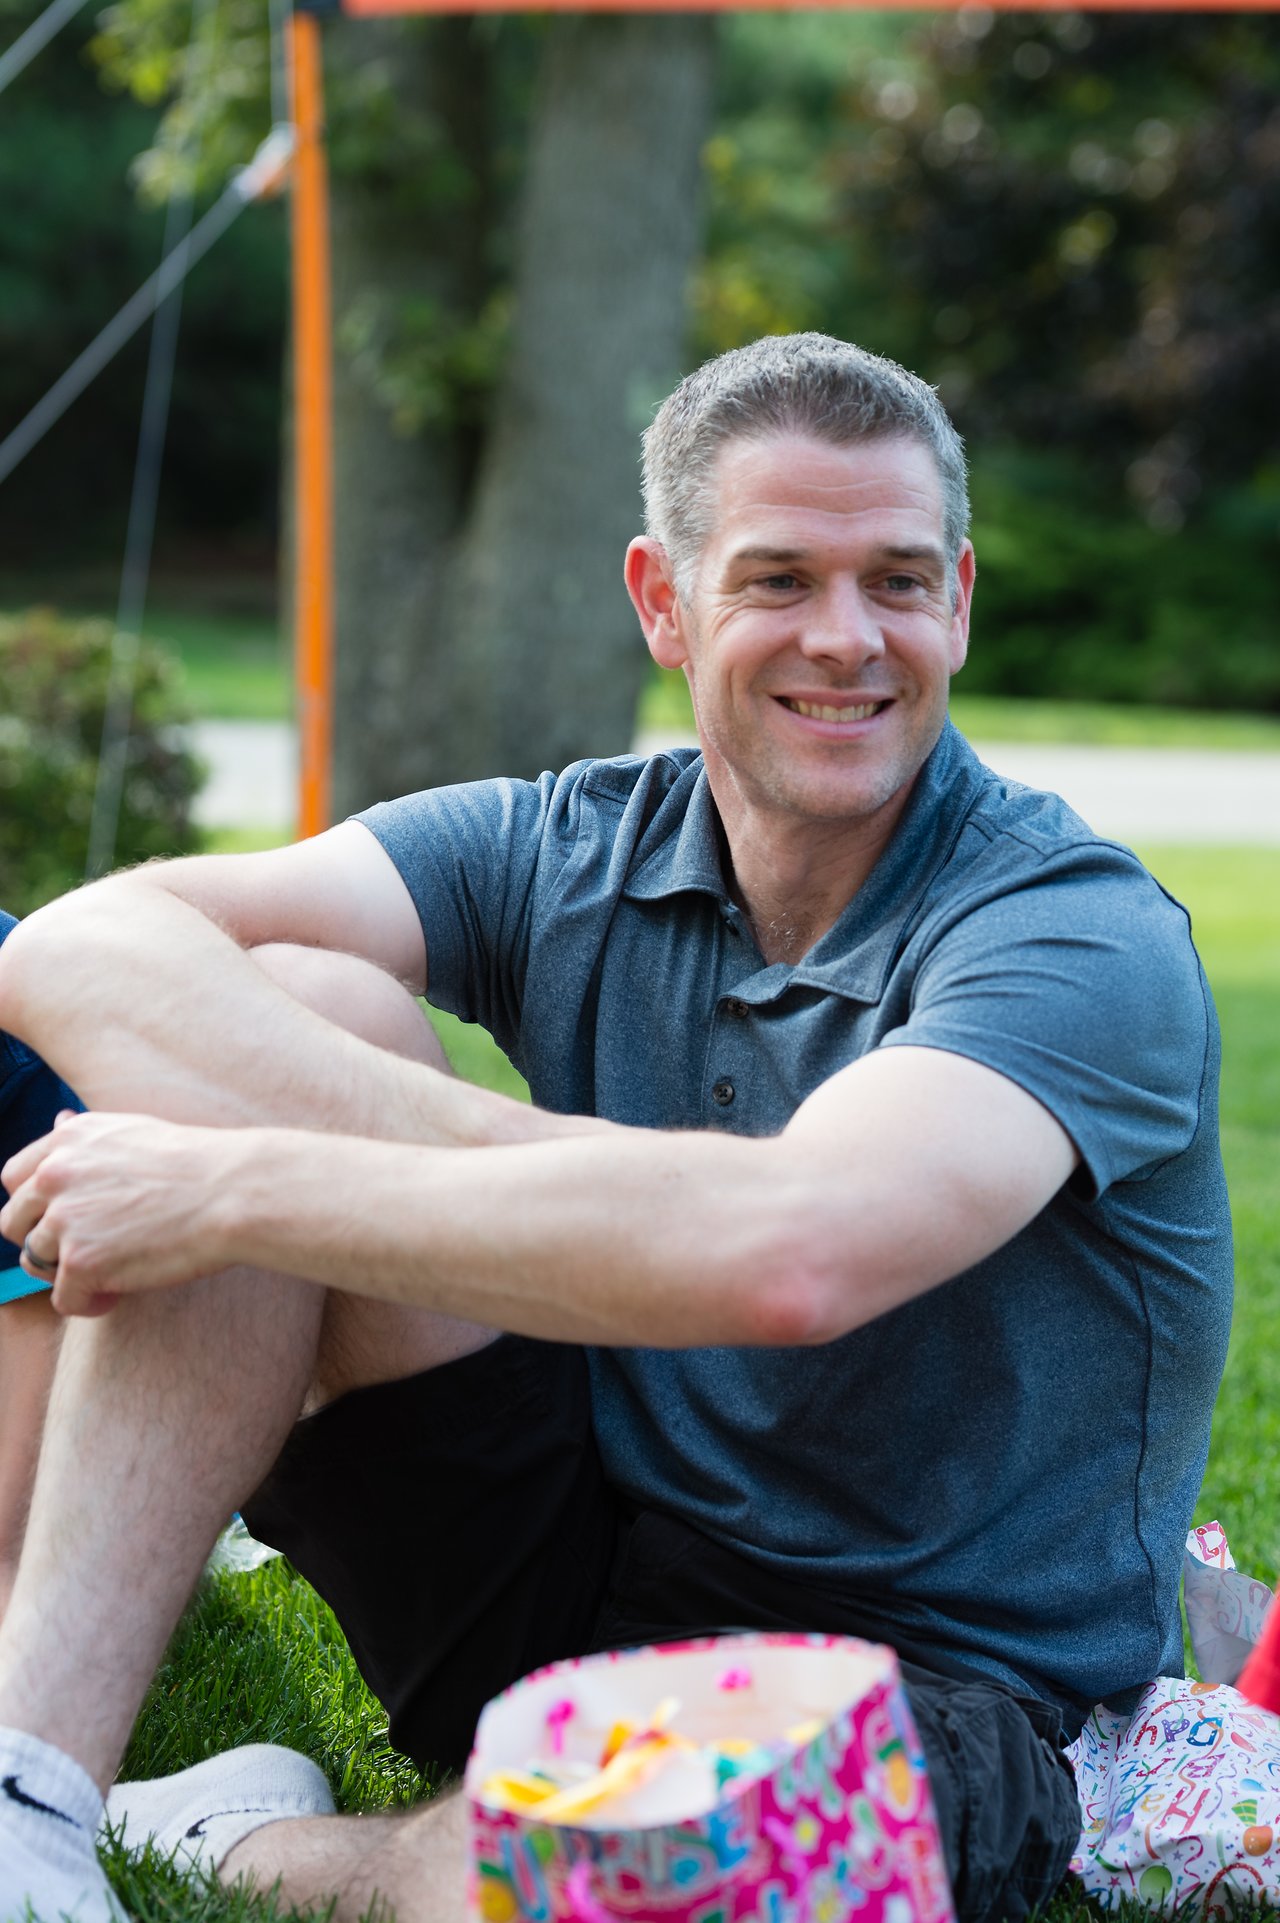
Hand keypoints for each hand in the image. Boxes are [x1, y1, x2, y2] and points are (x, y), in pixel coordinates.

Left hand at [0, 1110, 233, 1316]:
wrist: (231, 1192)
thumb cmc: (197, 1163)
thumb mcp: (132, 1131)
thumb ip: (86, 1136)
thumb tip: (58, 1121)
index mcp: (68, 1140)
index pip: (15, 1177)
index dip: (35, 1204)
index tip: (64, 1217)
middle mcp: (56, 1175)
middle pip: (13, 1222)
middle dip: (43, 1240)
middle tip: (83, 1250)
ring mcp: (65, 1218)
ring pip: (35, 1262)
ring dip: (66, 1272)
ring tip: (106, 1275)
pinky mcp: (82, 1261)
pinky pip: (64, 1298)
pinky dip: (87, 1303)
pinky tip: (116, 1296)